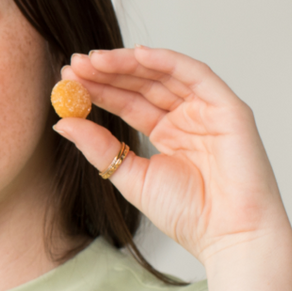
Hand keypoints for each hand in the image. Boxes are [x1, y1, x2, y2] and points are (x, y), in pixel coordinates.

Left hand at [53, 46, 291, 267]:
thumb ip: (98, 148)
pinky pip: (195, 75)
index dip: (98, 89)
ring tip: (93, 60)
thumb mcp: (130, 176)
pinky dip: (167, 60)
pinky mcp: (228, 108)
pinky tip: (138, 53)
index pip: (128, 102)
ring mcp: (208, 110)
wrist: (226, 236)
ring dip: (128, 63)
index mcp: (167, 132)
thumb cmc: (187, 213)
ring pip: (164, 75)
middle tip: (73, 65)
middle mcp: (187, 117)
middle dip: (107, 72)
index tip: (67, 79)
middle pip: (142, 84)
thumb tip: (62, 122)